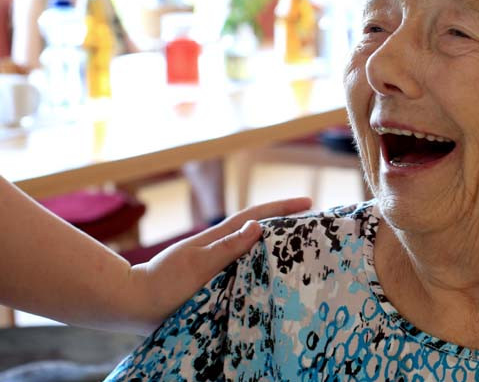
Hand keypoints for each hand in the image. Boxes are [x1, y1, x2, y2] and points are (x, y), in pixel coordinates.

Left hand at [126, 197, 310, 333]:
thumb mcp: (198, 262)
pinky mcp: (217, 280)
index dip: (282, 207)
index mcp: (220, 237)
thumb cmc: (166, 280)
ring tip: (303, 249)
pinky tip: (273, 276)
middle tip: (315, 224)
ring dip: (278, 245)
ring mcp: (220, 262)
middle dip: (286, 223)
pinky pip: (249, 269)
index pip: (257, 215)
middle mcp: (222, 246)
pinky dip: (264, 266)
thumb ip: (227, 246)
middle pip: (260, 228)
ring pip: (255, 249)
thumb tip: (257, 225)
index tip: (309, 203)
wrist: (137, 302)